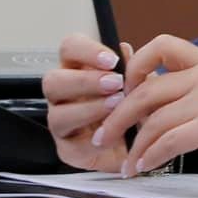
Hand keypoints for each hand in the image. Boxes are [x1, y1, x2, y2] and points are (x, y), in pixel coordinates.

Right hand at [43, 33, 135, 171]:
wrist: (144, 144)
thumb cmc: (136, 107)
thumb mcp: (140, 84)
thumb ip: (130, 67)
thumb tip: (124, 49)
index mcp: (79, 70)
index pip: (69, 48)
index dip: (85, 50)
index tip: (112, 60)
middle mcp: (64, 95)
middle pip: (52, 81)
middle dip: (85, 81)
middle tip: (114, 83)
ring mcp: (62, 122)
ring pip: (57, 114)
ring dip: (89, 108)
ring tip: (117, 106)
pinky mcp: (68, 149)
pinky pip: (71, 143)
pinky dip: (94, 138)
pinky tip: (114, 134)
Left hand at [97, 34, 197, 195]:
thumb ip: (192, 93)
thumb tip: (148, 101)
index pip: (162, 45)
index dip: (134, 65)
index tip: (123, 91)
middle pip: (145, 89)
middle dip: (117, 116)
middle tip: (105, 135)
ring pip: (153, 120)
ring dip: (134, 146)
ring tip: (129, 164)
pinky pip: (166, 141)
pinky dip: (150, 157)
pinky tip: (146, 167)